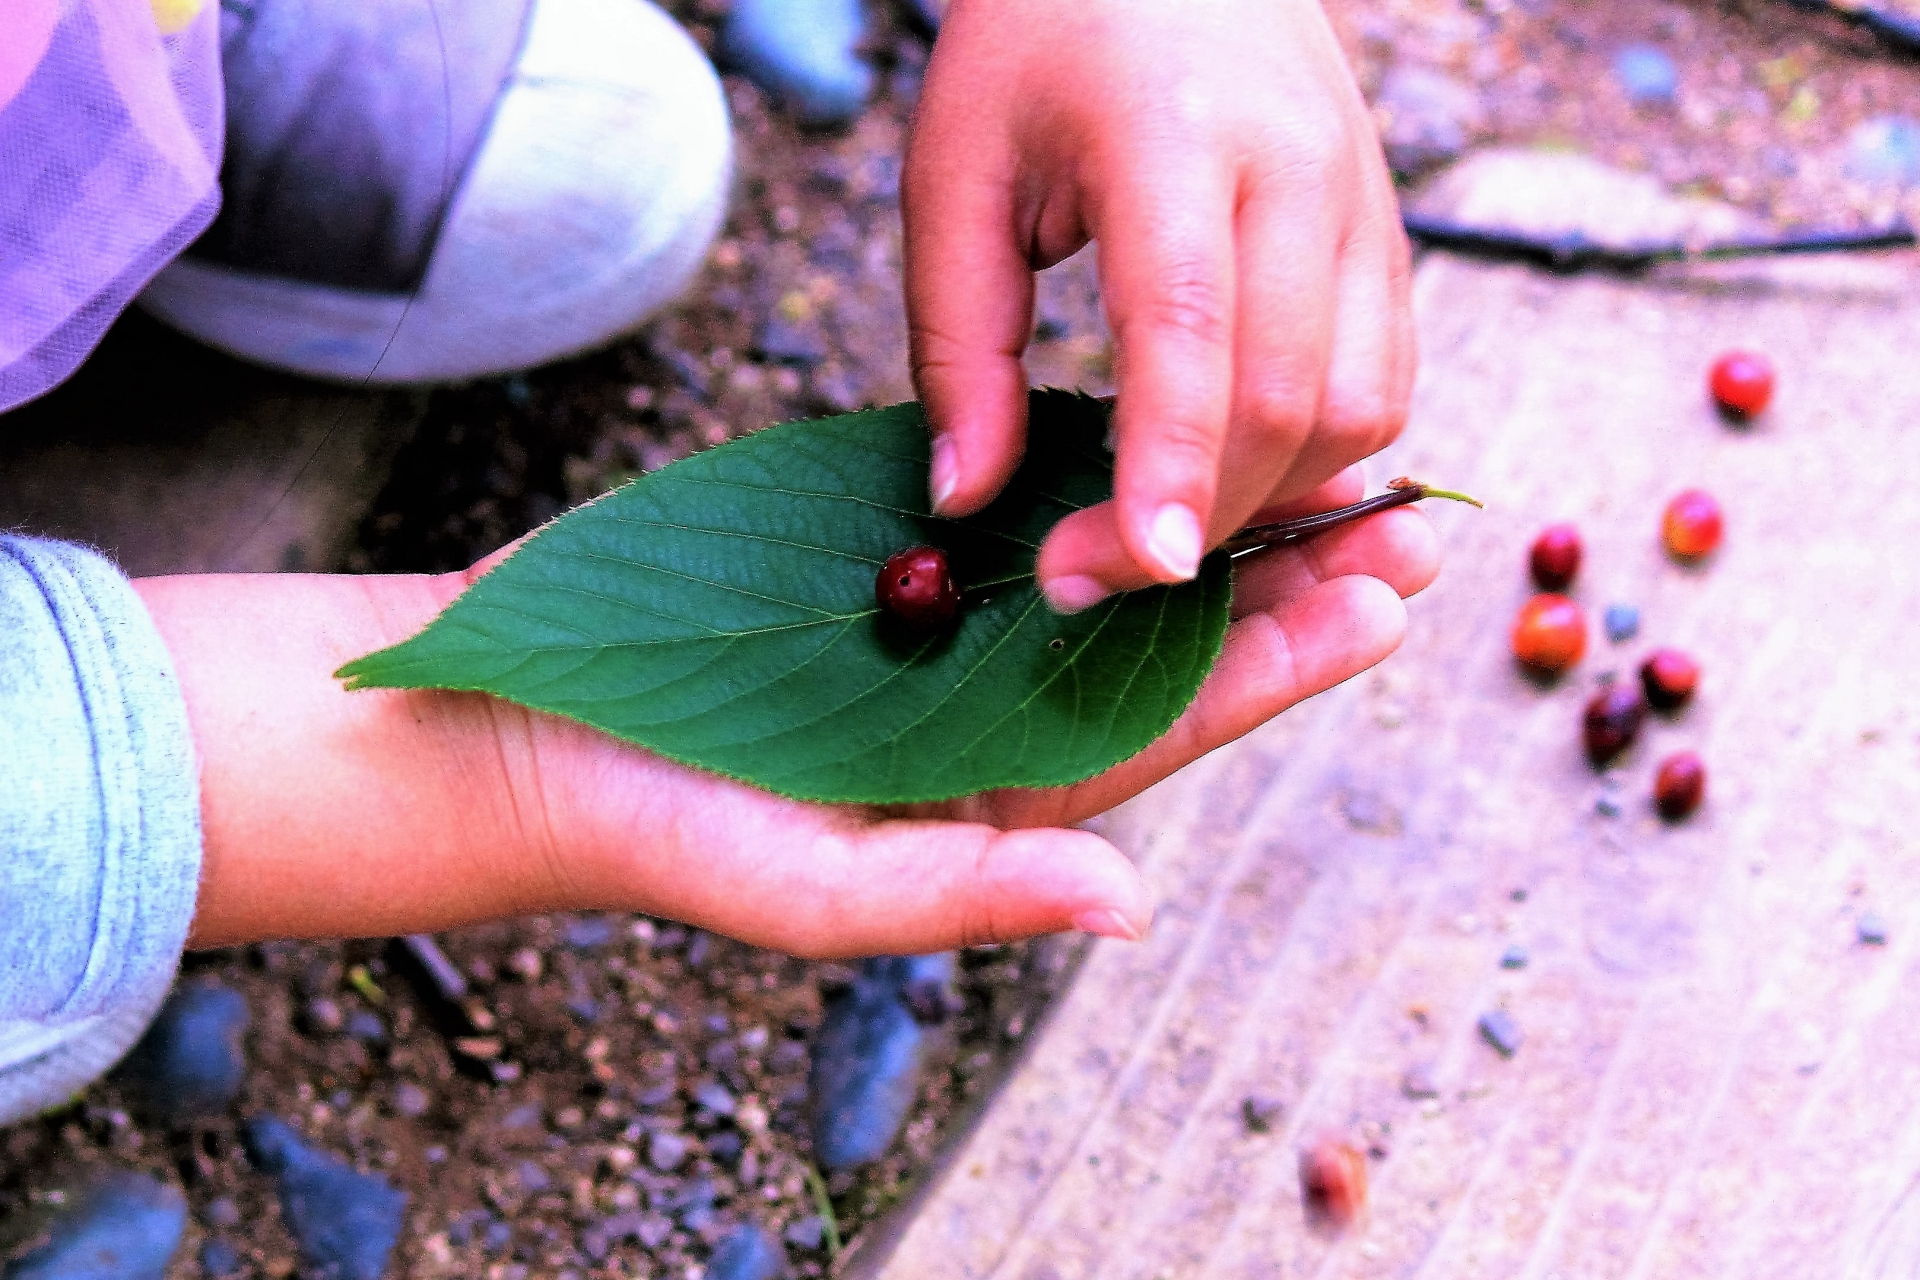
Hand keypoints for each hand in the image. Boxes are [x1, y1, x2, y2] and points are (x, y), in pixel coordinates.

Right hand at [135, 476, 1435, 957]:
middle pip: (1159, 640)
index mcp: (992, 794)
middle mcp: (985, 710)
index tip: (1374, 600)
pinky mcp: (882, 553)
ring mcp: (937, 627)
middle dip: (1277, 581)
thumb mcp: (810, 886)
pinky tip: (1160, 415)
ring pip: (1099, 560)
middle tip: (1399, 515)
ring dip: (1203, 506)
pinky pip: (1010, 501)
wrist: (513, 718)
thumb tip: (1131, 903)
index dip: (1271, 665)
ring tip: (1313, 449)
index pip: (1162, 728)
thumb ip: (969, 888)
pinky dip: (1090, 460)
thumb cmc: (652, 821)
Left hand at [902, 0, 1412, 613]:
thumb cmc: (1042, 43)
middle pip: (1288, 395)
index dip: (1174, 468)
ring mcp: (1361, 198)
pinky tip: (1240, 466)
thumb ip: (957, 342)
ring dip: (1274, 494)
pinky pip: (1387, 376)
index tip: (1147, 570)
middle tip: (1093, 574)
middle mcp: (1296, 168)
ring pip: (1362, 404)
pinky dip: (1323, 450)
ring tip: (1169, 522)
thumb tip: (965, 497)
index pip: (1190, 330)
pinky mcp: (1388, 228)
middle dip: (1206, 515)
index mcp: (1174, 137)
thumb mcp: (956, 171)